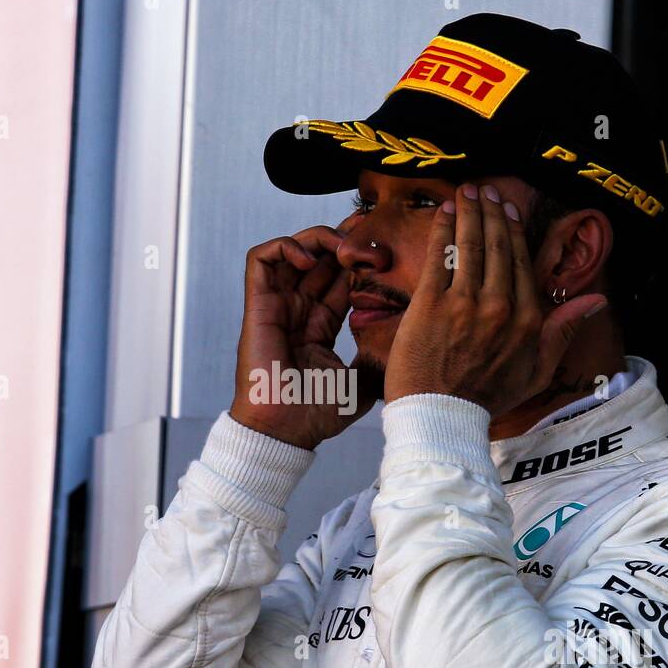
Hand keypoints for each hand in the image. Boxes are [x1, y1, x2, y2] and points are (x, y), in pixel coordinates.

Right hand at [229, 225, 374, 449]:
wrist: (286, 430)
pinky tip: (311, 259)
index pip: (339, 280)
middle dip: (344, 241)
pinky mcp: (258, 305)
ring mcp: (276, 307)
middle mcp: (297, 313)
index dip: (359, 262)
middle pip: (318, 260)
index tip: (385, 254)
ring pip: (291, 251)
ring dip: (317, 238)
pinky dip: (285, 247)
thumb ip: (379, 358)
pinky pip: (261, 259)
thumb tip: (410, 342)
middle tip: (369, 237)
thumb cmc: (318, 414)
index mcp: (318, 328)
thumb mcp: (363, 381)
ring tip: (341, 246)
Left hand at [384, 183, 605, 415]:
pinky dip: (442, 230)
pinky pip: (439, 257)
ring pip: (471, 246)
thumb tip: (597, 301)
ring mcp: (464, 304)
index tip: (508, 209)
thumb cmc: (485, 399)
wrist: (441, 419)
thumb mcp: (537, 372)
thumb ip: (563, 331)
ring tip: (466, 192)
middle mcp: (499, 307)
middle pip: (498, 247)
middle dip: (492, 213)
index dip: (514, 231)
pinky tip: (444, 212)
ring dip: (469, 212)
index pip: (522, 263)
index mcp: (526, 320)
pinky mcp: (431, 305)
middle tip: (486, 190)